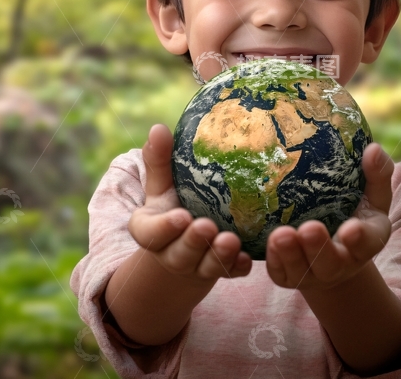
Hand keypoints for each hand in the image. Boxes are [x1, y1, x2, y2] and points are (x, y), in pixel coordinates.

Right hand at [128, 124, 252, 282]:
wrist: (189, 238)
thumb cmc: (175, 201)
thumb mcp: (163, 183)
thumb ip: (159, 160)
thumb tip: (158, 128)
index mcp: (151, 231)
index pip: (151, 234)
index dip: (165, 228)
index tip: (181, 216)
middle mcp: (171, 253)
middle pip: (179, 253)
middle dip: (194, 242)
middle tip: (208, 227)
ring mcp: (195, 266)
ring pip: (205, 267)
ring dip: (219, 256)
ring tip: (231, 241)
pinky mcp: (220, 271)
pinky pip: (230, 274)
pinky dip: (238, 268)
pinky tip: (249, 259)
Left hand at [265, 142, 392, 291]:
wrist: (331, 246)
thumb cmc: (354, 211)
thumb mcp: (372, 194)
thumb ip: (377, 173)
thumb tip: (372, 149)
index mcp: (366, 241)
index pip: (368, 243)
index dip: (360, 239)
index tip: (351, 229)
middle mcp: (341, 263)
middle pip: (331, 262)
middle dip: (319, 248)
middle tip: (309, 228)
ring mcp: (314, 273)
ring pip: (301, 269)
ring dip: (290, 254)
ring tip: (280, 235)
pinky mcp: (288, 275)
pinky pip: (279, 271)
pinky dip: (274, 259)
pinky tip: (268, 242)